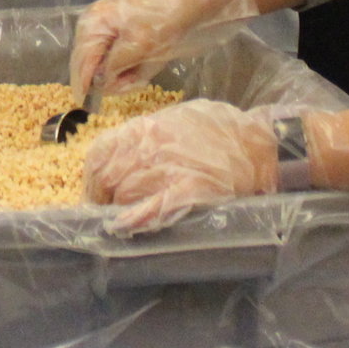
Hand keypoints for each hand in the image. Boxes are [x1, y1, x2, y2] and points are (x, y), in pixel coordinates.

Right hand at [69, 0, 257, 102]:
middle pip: (89, 61)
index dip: (83, 84)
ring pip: (104, 61)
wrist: (188, 1)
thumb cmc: (161, 22)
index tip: (85, 105)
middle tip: (123, 90)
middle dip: (106, 80)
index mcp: (94, 23)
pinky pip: (116, 56)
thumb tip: (98, 84)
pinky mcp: (121, 32)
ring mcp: (107, 27)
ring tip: (136, 80)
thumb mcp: (137, 48)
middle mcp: (95, 23)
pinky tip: (138, 73)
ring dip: (119, 75)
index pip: (82, 60)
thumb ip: (113, 67)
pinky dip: (126, 68)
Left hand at [82, 100, 280, 233]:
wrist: (256, 143)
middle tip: (106, 211)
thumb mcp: (174, 120)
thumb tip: (116, 156)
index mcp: (145, 128)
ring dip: (118, 208)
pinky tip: (123, 227)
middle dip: (103, 198)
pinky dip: (134, 219)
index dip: (92, 178)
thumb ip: (143, 137)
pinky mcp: (189, 190)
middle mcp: (150, 147)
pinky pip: (153, 207)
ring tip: (121, 218)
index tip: (94, 192)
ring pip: (124, 193)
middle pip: (107, 178)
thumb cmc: (215, 130)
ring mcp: (169, 168)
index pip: (99, 155)